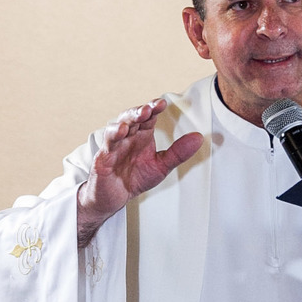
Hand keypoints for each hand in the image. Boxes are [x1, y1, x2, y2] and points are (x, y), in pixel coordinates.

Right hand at [76, 100, 202, 245]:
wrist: (113, 197)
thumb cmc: (135, 178)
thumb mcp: (161, 166)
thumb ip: (178, 153)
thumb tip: (198, 138)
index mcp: (141, 135)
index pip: (148, 117)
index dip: (154, 108)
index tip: (163, 103)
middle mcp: (128, 136)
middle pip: (132, 117)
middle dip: (141, 110)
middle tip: (152, 107)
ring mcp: (114, 145)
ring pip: (118, 125)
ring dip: (128, 118)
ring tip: (140, 114)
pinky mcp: (103, 157)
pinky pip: (108, 144)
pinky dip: (114, 136)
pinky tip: (122, 132)